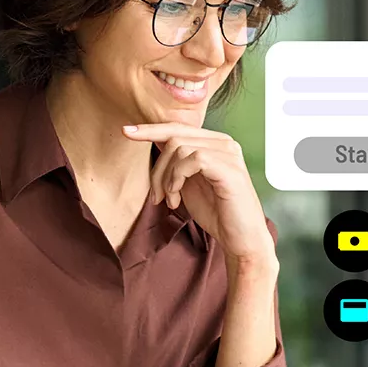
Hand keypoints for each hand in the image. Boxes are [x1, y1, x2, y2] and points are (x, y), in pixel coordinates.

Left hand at [122, 123, 275, 265]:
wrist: (240, 239)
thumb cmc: (216, 212)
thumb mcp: (188, 182)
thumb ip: (175, 162)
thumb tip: (153, 141)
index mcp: (215, 143)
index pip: (178, 127)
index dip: (151, 129)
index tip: (127, 132)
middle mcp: (224, 142)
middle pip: (174, 137)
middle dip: (157, 168)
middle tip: (157, 196)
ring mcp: (229, 153)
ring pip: (179, 148)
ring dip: (166, 178)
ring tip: (171, 201)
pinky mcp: (229, 168)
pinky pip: (193, 159)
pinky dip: (177, 177)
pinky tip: (178, 197)